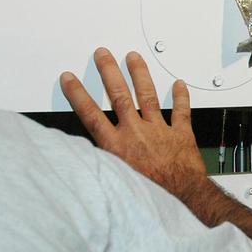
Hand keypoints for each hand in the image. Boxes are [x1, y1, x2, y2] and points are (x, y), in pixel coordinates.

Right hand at [60, 48, 205, 194]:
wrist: (180, 197)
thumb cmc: (149, 194)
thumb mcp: (114, 179)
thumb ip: (103, 161)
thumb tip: (85, 154)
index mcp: (116, 145)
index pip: (91, 114)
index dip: (78, 94)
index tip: (70, 79)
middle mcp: (136, 133)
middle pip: (119, 96)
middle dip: (109, 72)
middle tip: (103, 54)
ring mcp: (159, 130)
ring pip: (147, 96)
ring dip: (140, 74)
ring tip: (133, 58)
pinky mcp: (180, 134)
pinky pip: (181, 111)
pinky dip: (181, 97)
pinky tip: (179, 84)